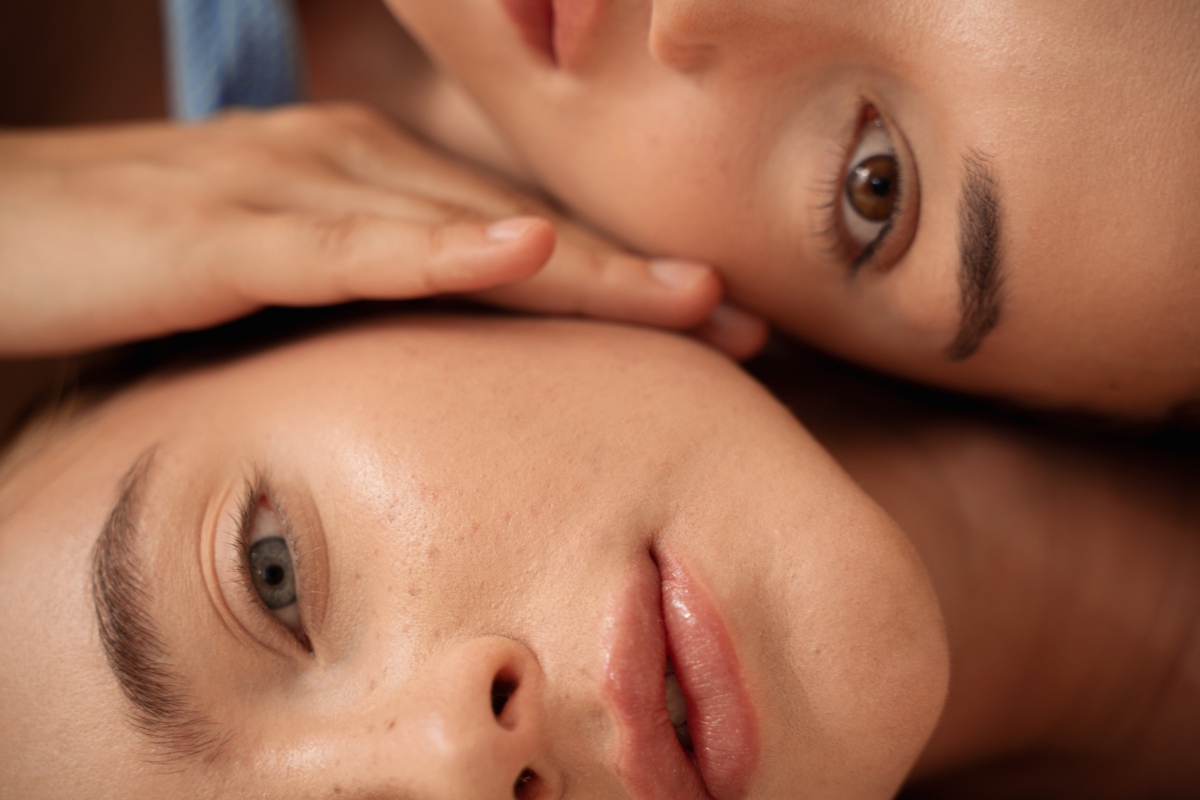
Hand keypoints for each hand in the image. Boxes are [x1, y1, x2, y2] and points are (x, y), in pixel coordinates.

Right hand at [0, 103, 764, 357]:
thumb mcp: (273, 273)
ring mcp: (294, 189)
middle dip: (635, 277)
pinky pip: (351, 245)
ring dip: (582, 266)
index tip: (709, 324)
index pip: (514, 233)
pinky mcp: (229, 232)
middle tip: (743, 322)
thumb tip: (438, 335)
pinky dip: (440, 252)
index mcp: (365, 178)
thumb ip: (359, 290)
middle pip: (517, 228)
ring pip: (462, 233)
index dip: (616, 275)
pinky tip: (520, 254)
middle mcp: (348, 166)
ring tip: (692, 299)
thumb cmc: (133, 256)